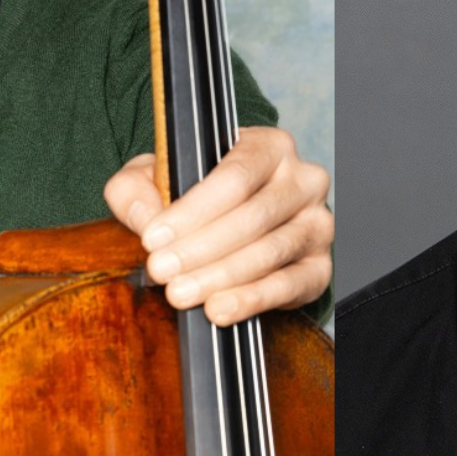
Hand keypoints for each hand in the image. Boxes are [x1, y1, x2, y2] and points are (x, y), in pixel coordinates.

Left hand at [104, 126, 332, 326]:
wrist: (230, 222)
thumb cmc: (195, 193)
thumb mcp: (155, 178)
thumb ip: (137, 190)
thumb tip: (144, 218)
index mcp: (270, 147)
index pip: (234, 176)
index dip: (193, 211)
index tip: (154, 237)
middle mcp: (303, 180)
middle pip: (253, 217)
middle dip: (201, 249)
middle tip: (161, 270)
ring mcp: (317, 224)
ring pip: (270, 252)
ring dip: (221, 276)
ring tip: (180, 293)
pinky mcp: (319, 267)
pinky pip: (290, 286)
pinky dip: (253, 300)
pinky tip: (219, 309)